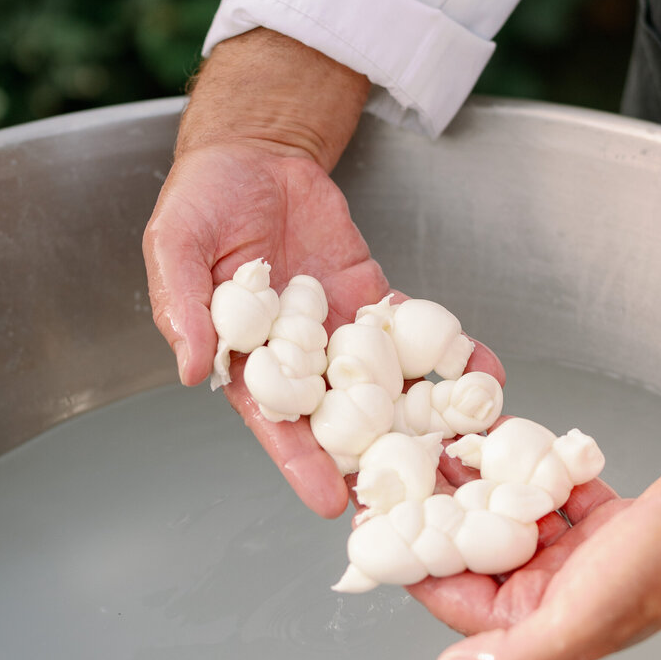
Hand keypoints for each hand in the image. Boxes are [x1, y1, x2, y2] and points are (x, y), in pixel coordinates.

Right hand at [143, 30, 502, 516]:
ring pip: (389, 391)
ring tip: (471, 458)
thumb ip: (181, 307)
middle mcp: (300, 360)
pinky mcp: (376, 302)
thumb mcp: (175, 246)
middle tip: (422, 506)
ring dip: (428, 425)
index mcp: (246, 362)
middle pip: (342, 425)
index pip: (276, 426)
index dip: (302, 466)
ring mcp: (343, 334)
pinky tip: (485, 376)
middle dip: (379, 467)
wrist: (253, 154)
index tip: (329, 503)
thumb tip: (188, 368)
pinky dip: (452, 357)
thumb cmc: (202, 201)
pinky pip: (417, 337)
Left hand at [415, 250, 660, 659]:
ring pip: (506, 511)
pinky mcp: (597, 517)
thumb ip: (511, 658)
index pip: (450, 590)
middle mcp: (546, 593)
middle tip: (401, 459)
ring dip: (478, 478)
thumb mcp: (575, 623)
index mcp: (531, 624)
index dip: (409, 551)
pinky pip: (547, 487)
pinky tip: (505, 435)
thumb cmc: (659, 577)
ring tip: (442, 437)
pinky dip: (529, 463)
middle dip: (438, 506)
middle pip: (473, 545)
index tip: (375, 511)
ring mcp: (572, 553)